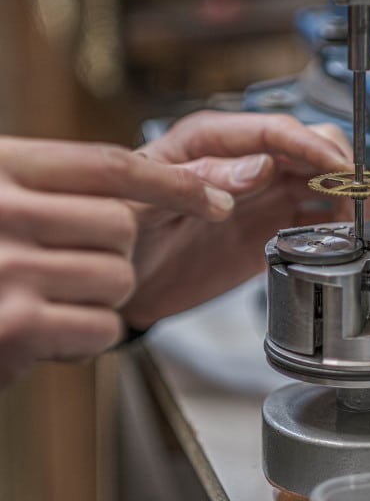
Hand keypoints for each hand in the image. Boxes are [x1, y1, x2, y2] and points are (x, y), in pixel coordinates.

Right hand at [0, 137, 233, 387]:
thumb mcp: (0, 202)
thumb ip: (54, 189)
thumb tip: (164, 190)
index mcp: (0, 167)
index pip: (109, 164)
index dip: (173, 182)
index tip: (217, 199)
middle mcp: (0, 209)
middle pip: (122, 225)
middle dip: (118, 255)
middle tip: (74, 271)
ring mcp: (5, 266)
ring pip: (118, 279)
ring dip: (101, 298)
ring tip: (51, 301)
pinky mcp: (14, 325)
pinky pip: (103, 326)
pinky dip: (87, 336)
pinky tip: (47, 332)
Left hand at [123, 111, 369, 328]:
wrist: (118, 280)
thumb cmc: (121, 227)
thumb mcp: (146, 200)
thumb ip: (200, 180)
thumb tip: (261, 168)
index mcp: (210, 140)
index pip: (274, 130)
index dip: (312, 147)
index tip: (340, 169)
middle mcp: (244, 162)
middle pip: (309, 147)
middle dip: (340, 167)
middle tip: (356, 197)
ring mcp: (261, 196)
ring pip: (322, 183)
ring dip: (347, 199)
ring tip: (357, 223)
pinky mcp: (271, 231)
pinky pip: (316, 221)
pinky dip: (338, 229)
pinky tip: (345, 240)